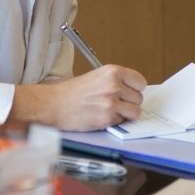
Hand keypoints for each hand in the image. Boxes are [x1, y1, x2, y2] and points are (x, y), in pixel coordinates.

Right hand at [10, 65, 146, 130]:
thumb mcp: (97, 77)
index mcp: (113, 72)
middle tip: (115, 104)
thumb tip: (134, 91)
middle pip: (139, 98)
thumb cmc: (71, 92)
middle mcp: (114, 85)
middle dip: (129, 103)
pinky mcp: (107, 118)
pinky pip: (122, 122)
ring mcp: (111, 102)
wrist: (53, 104)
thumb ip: (116, 81)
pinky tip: (101, 116)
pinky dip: (115, 122)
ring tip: (110, 111)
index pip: (140, 82)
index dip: (135, 90)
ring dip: (125, 114)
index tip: (129, 93)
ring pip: (135, 112)